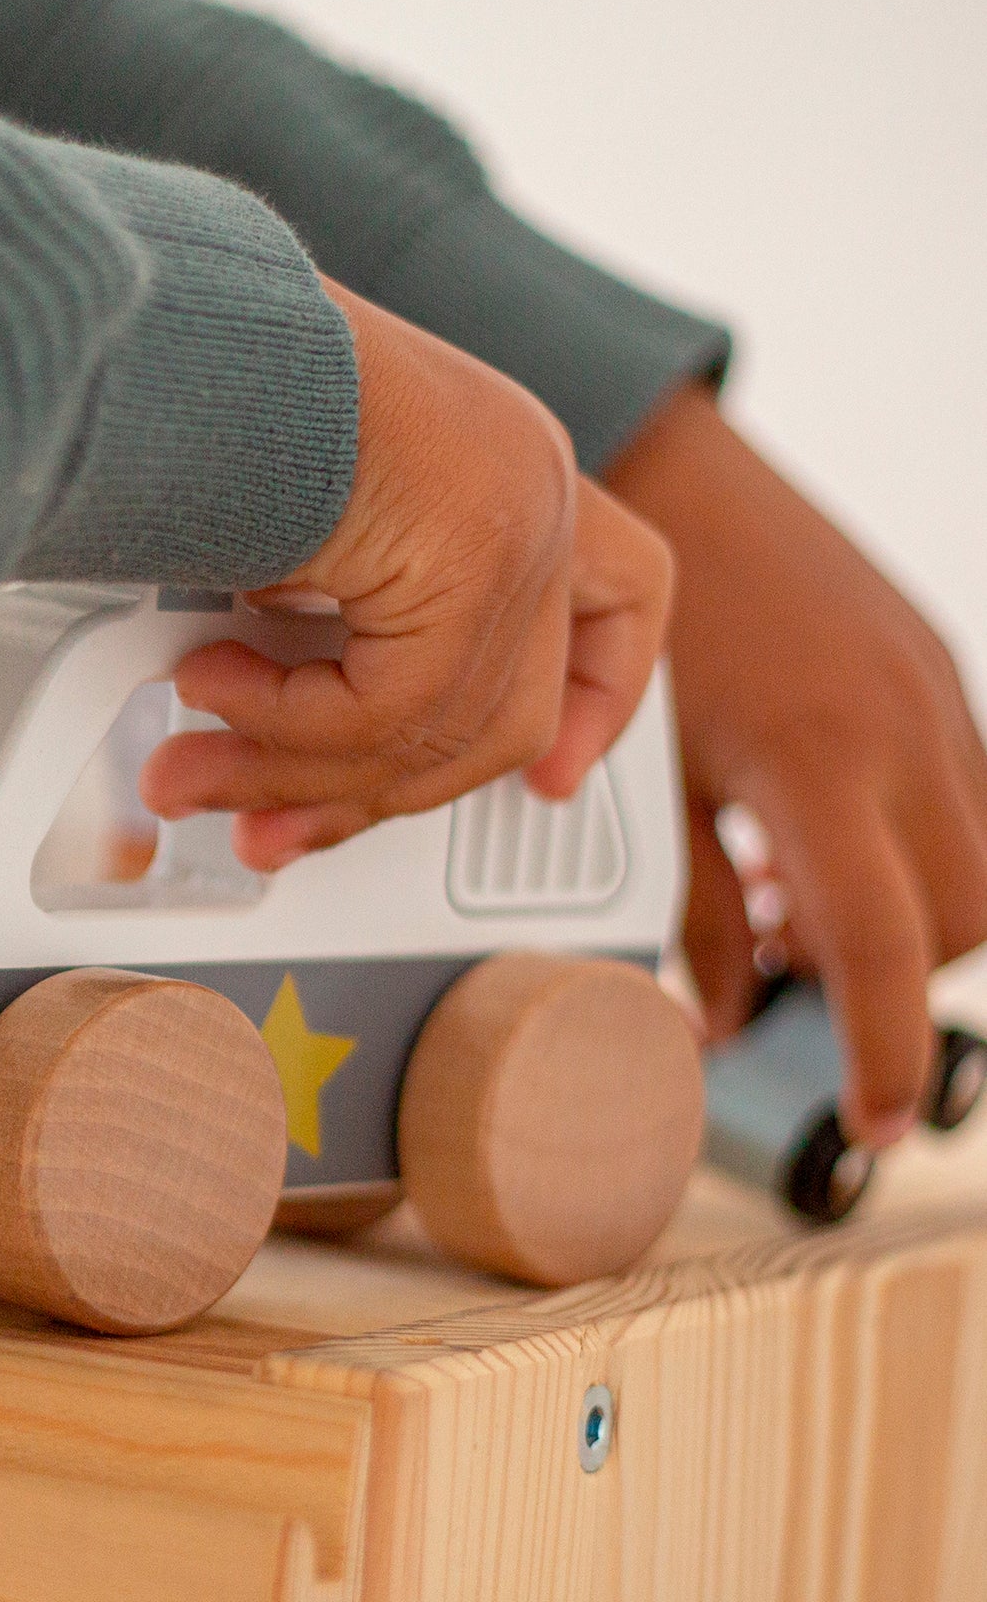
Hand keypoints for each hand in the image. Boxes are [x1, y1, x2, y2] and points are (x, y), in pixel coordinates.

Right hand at [140, 277, 673, 871]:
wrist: (163, 316)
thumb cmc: (199, 395)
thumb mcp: (296, 535)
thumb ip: (334, 631)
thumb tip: (292, 750)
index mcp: (507, 464)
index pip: (626, 591)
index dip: (602, 697)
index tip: (554, 775)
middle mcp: (531, 485)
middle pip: (509, 710)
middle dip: (369, 795)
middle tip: (275, 829)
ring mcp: (514, 515)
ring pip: (439, 733)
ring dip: (291, 772)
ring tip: (192, 763)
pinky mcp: (473, 549)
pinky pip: (390, 711)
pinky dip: (283, 727)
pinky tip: (204, 690)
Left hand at [605, 383, 986, 1148]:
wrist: (678, 481)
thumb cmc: (647, 624)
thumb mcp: (656, 779)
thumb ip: (694, 909)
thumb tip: (712, 1018)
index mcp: (819, 768)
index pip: (887, 952)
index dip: (884, 1055)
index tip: (874, 1119)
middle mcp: (904, 732)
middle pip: (965, 922)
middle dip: (902, 979)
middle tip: (795, 974)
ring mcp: (934, 695)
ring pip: (982, 860)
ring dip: (914, 910)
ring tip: (792, 898)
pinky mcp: (936, 668)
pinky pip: (966, 791)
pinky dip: (914, 841)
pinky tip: (818, 829)